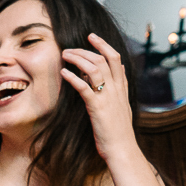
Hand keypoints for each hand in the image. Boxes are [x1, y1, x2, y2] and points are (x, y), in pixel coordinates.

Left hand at [61, 32, 138, 161]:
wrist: (122, 149)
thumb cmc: (118, 131)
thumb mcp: (121, 106)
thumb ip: (118, 90)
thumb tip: (115, 74)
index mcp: (121, 88)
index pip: (116, 59)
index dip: (104, 45)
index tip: (92, 37)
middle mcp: (116, 89)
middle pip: (104, 59)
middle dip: (86, 49)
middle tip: (70, 47)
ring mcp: (108, 97)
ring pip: (94, 69)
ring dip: (78, 59)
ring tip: (64, 55)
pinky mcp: (98, 108)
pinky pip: (85, 88)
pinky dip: (73, 77)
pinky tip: (64, 72)